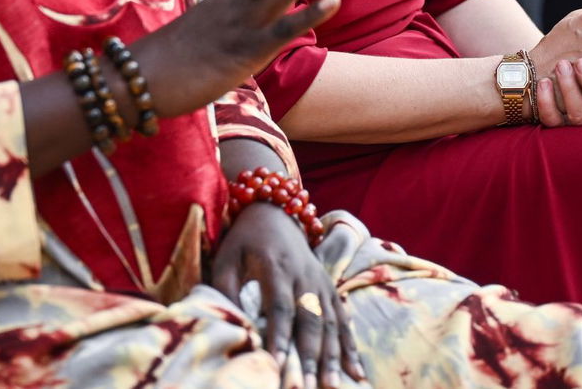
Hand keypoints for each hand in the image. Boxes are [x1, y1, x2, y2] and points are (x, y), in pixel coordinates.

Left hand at [210, 204, 363, 388]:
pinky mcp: (330, 287)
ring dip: (333, 357)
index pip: (280, 306)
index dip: (280, 336)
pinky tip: (355, 372)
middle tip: (307, 386)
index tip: (277, 363)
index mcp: (276, 266)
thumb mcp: (227, 257)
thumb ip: (225, 289)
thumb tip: (228, 323)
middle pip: (310, 319)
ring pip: (331, 322)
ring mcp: (321, 282)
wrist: (275, 211)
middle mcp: (304, 275)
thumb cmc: (245, 239)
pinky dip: (350, 346)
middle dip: (310, 355)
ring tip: (331, 386)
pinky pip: (343, 319)